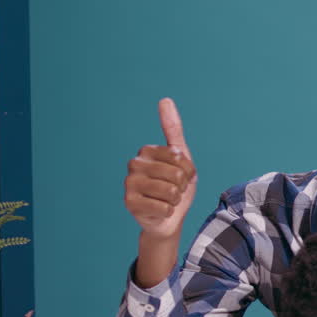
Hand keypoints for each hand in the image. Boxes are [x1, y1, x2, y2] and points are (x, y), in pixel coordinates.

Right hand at [124, 98, 197, 239]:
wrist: (168, 218)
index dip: (187, 171)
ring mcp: (129, 184)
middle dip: (182, 187)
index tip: (180, 175)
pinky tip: (160, 211)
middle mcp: (134, 164)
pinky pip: (164, 207)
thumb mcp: (181, 158)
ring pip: (170, 191)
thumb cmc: (176, 186)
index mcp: (146, 151)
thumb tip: (165, 99)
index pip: (180, 157)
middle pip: (176, 175)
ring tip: (167, 200)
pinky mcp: (129, 204)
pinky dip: (168, 212)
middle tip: (173, 191)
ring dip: (175, 200)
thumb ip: (173, 129)